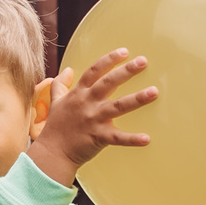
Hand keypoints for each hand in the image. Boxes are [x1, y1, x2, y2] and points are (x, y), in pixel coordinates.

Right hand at [28, 46, 155, 186]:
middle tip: (143, 61)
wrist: (52, 152)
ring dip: (136, 99)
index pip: (94, 71)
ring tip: (154, 91)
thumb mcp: (55, 102)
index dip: (109, 60)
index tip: (124, 52)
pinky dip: (132, 139)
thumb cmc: (55, 127)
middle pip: (108, 83)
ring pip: (118, 106)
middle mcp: (86, 103)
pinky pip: (118, 138)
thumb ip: (60, 84)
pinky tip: (147, 138)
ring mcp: (93, 120)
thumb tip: (67, 70)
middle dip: (126, 71)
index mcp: (78, 94)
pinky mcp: (98, 137)